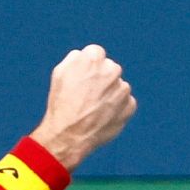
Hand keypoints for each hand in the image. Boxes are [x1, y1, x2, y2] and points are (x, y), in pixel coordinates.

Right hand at [29, 45, 137, 169]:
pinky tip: (102, 116)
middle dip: (101, 78)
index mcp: (94, 58)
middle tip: (87, 95)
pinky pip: (125, 102)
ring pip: (118, 86)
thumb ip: (76, 58)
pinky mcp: (129, 106)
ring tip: (92, 108)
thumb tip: (85, 55)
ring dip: (109, 94)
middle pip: (109, 69)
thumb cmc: (61, 103)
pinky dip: (117, 108)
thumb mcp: (59, 73)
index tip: (82, 78)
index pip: (96, 54)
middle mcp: (112, 70)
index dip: (88, 67)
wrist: (69, 135)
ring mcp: (122, 89)